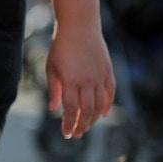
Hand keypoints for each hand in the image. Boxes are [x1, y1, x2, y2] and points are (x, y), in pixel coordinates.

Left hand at [46, 22, 114, 138]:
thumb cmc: (61, 47)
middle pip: (86, 110)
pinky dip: (107, 105)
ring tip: (87, 126)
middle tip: (77, 134)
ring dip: (93, 118)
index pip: (70, 110)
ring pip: (99, 104)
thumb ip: (54, 90)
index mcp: (70, 81)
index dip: (69, 124)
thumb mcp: (51, 68)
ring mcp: (99, 76)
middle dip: (82, 125)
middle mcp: (87, 81)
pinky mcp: (108, 71)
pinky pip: (110, 92)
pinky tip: (103, 113)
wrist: (80, 27)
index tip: (67, 134)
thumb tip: (54, 110)